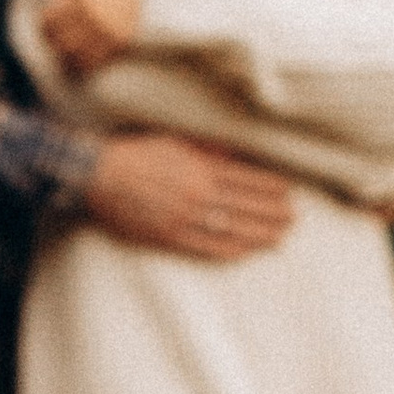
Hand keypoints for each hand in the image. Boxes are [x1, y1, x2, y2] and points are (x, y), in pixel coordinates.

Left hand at [42, 0, 143, 74]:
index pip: (50, 18)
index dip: (45, 25)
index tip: (48, 27)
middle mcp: (92, 15)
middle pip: (59, 38)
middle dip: (53, 42)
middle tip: (55, 43)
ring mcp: (105, 31)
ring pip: (73, 53)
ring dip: (65, 56)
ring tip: (65, 55)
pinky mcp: (117, 44)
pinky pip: (92, 61)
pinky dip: (82, 65)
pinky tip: (80, 63)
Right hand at [81, 134, 294, 260]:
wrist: (100, 173)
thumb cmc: (137, 153)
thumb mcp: (175, 142)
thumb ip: (206, 150)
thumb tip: (232, 155)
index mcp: (200, 168)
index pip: (246, 180)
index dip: (270, 188)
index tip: (289, 193)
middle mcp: (197, 194)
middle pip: (245, 206)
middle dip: (273, 213)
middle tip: (294, 220)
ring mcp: (183, 218)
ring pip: (230, 228)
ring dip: (258, 234)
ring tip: (279, 238)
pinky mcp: (168, 236)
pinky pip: (204, 246)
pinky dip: (228, 250)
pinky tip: (246, 252)